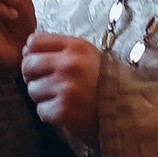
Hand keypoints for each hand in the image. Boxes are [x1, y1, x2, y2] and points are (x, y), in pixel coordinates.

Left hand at [20, 30, 102, 153]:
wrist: (130, 113)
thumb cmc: (107, 85)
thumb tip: (27, 50)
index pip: (34, 42)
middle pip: (28, 65)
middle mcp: (70, 64)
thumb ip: (62, 51)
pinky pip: (41, 111)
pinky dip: (51, 115)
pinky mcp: (63, 110)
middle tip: (48, 86)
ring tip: (63, 100)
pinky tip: (67, 113)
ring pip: (32, 90)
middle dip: (33, 77)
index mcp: (76, 46)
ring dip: (43, 98)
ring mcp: (66, 87)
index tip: (40, 65)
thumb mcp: (89, 57)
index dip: (33, 55)